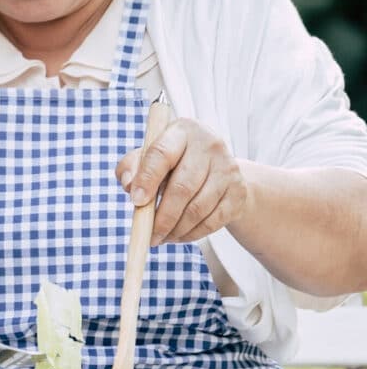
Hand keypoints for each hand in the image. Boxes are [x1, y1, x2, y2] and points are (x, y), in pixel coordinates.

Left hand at [115, 118, 248, 245]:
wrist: (216, 169)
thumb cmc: (173, 162)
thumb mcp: (149, 156)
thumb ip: (132, 166)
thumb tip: (129, 185)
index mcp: (182, 131)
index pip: (161, 154)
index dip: (147, 180)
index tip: (136, 202)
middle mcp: (210, 145)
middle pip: (182, 187)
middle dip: (162, 217)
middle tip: (148, 235)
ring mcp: (228, 169)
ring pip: (198, 209)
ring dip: (175, 229)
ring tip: (160, 237)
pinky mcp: (238, 192)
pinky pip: (213, 221)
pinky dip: (191, 234)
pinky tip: (178, 236)